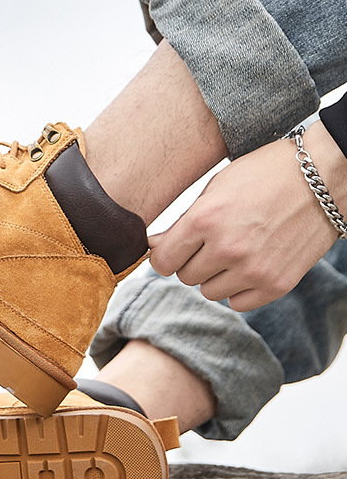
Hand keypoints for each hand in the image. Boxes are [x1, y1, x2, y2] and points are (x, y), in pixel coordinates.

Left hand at [149, 120, 346, 311]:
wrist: (325, 176)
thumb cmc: (266, 175)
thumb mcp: (217, 187)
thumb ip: (183, 222)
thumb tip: (153, 246)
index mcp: (205, 220)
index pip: (162, 262)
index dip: (165, 255)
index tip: (174, 250)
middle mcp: (227, 248)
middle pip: (185, 277)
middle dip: (193, 262)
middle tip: (212, 243)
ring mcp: (253, 269)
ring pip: (209, 292)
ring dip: (216, 276)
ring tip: (235, 251)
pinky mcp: (277, 284)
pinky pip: (238, 303)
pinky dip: (239, 289)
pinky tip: (250, 265)